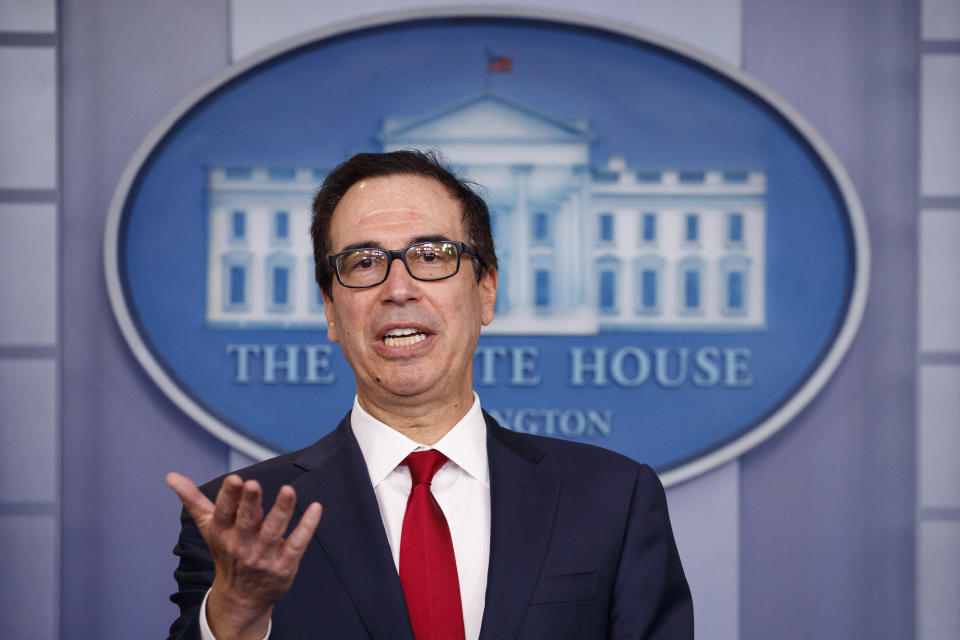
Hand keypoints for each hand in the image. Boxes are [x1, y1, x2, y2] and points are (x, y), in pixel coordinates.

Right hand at [166, 472, 321, 639]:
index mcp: (222, 533)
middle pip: (247, 521)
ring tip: (288, 490)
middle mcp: (241, 546)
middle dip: (250, 503)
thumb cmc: (226, 552)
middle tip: (254, 484)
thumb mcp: (209, 527)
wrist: (241, 598)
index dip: (230, 497)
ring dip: (281, 510)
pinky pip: (297, 545)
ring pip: (273, 531)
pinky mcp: (284, 565)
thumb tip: (171, 476)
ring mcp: (263, 557)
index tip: (236, 479)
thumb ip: (194, 500)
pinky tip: (316, 508)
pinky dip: (307, 527)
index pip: (224, 513)